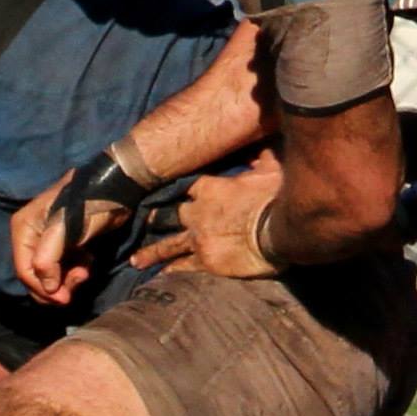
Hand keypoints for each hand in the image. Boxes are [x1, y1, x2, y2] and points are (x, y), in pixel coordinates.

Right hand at [11, 168, 132, 305]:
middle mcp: (31, 237)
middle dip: (56, 286)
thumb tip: (47, 289)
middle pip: (36, 276)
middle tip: (79, 282)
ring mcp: (48, 242)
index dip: (42, 289)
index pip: (24, 271)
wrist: (116, 189)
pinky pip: (64, 269)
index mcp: (23, 230)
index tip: (64, 299)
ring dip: (69, 279)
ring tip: (85, 270)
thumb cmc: (88, 205)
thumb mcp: (64, 230)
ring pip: (51, 276)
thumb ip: (47, 259)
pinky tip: (88, 260)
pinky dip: (76, 271)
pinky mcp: (65, 245)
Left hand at [129, 150, 283, 278]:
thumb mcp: (270, 168)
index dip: (180, 189)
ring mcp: (198, 238)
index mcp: (210, 188)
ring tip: (135, 260)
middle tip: (144, 222)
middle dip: (157, 218)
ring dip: (152, 252)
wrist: (280, 231)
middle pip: (171, 213)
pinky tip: (160, 275)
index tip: (169, 192)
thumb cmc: (277, 197)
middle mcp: (197, 213)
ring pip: (168, 244)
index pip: (187, 186)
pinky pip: (182, 266)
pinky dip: (170, 270)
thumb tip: (261, 140)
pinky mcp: (205, 262)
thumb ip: (260, 156)